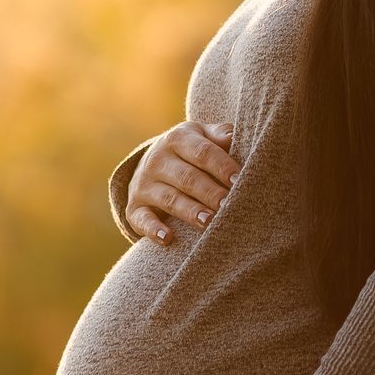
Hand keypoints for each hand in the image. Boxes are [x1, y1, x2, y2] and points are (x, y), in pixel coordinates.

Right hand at [126, 120, 235, 245]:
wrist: (151, 162)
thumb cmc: (190, 151)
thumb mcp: (202, 137)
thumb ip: (220, 136)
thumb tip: (234, 136)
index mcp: (178, 139)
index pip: (203, 153)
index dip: (222, 166)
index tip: (239, 180)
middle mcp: (157, 160)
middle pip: (187, 178)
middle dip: (210, 192)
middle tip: (229, 205)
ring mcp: (144, 185)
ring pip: (170, 199)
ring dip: (190, 211)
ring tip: (209, 222)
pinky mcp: (134, 208)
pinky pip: (142, 219)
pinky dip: (152, 229)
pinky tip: (167, 238)